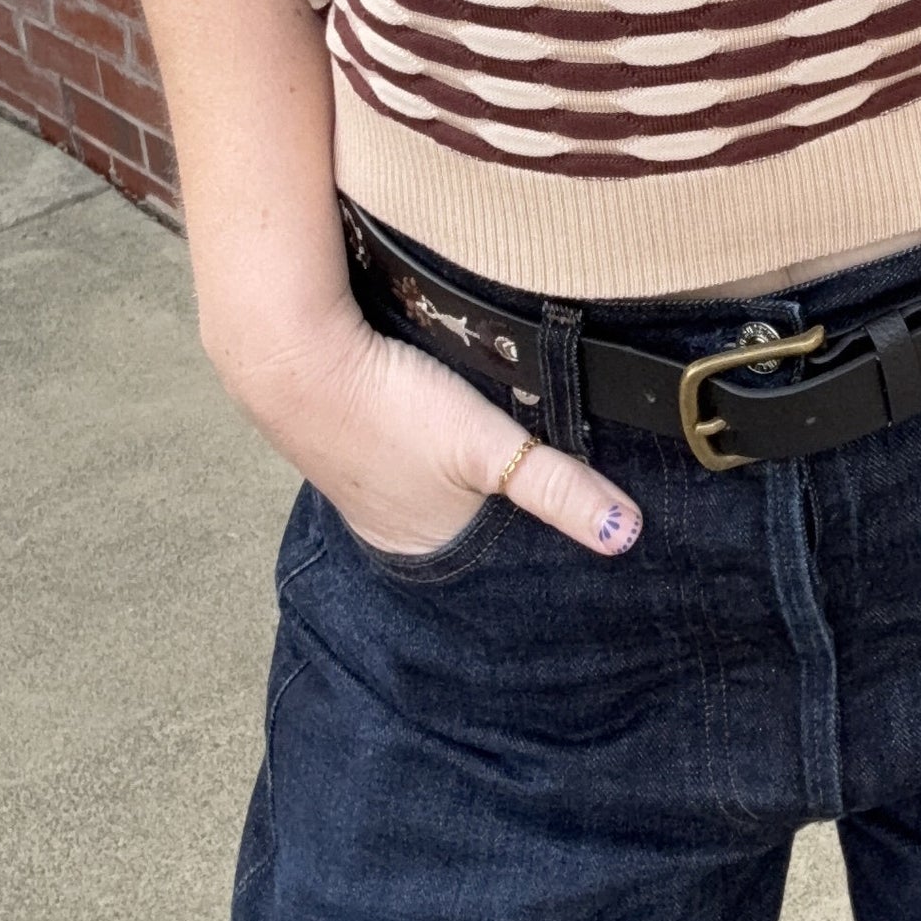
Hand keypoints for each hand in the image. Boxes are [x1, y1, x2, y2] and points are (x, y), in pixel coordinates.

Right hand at [202, 286, 641, 558]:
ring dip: (470, 478)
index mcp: (425, 548)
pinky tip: (451, 423)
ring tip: (514, 462)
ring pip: (440, 490)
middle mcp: (393, 528)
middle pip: (469, 528)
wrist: (293, 353)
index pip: (495, 566)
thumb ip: (555, 486)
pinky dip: (437, 447)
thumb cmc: (388, 407)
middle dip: (507, 518)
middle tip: (560, 498)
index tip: (577, 546)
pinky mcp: (358, 440)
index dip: (533, 554)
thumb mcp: (484, 446)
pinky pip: (412, 455)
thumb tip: (627, 535)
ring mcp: (370, 485)